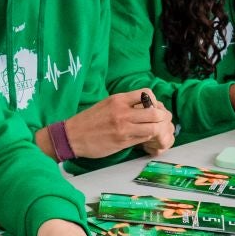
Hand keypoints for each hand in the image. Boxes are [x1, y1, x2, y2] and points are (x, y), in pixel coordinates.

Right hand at [59, 91, 175, 158]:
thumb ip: (125, 104)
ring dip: (158, 131)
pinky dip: (149, 139)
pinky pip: (144, 139)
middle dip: (162, 118)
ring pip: (153, 128)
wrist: (72, 136)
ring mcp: (123, 128)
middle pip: (155, 113)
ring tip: (155, 132)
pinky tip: (146, 139)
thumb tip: (144, 107)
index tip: (153, 108)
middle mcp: (123, 112)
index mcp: (118, 99)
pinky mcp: (122, 142)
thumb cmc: (89, 120)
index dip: (155, 101)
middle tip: (161, 122)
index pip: (146, 93)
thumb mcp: (106, 104)